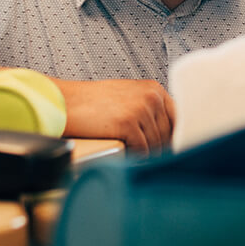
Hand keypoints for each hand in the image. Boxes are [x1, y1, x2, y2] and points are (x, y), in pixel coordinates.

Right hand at [51, 78, 175, 154]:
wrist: (66, 102)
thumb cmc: (93, 103)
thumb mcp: (129, 97)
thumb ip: (150, 110)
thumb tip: (170, 134)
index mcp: (154, 89)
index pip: (178, 118)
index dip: (174, 136)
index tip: (171, 149)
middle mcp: (151, 96)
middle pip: (168, 133)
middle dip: (160, 148)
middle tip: (150, 157)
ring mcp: (141, 109)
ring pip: (156, 143)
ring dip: (147, 153)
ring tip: (134, 154)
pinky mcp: (128, 123)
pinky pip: (142, 150)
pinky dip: (136, 156)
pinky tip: (127, 154)